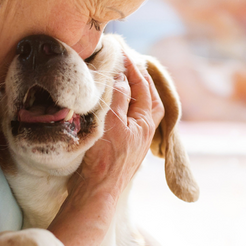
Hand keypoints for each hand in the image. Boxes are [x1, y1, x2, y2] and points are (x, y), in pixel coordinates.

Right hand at [68, 53, 164, 201]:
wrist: (96, 194)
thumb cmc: (104, 159)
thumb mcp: (111, 122)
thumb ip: (118, 96)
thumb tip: (122, 74)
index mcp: (145, 122)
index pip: (143, 86)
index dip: (132, 67)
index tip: (120, 51)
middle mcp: (144, 130)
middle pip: (149, 97)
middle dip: (140, 78)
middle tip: (128, 63)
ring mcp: (135, 140)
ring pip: (140, 109)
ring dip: (134, 92)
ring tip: (124, 79)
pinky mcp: (123, 148)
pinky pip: (129, 120)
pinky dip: (124, 106)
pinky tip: (115, 105)